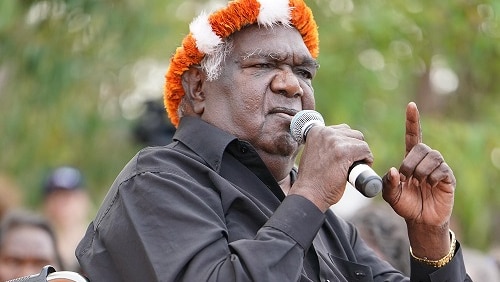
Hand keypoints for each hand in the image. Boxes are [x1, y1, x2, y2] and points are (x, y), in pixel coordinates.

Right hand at [290, 124, 372, 211]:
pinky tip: (359, 169)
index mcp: (317, 131)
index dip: (347, 145)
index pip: (342, 130)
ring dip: (361, 155)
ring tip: (353, 168)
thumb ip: (325, 144)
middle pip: (353, 134)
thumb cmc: (313, 179)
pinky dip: (367, 161)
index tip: (342, 158)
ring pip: (361, 142)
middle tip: (349, 164)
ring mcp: (334, 141)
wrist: (309, 194)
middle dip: (355, 149)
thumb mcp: (315, 153)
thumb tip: (342, 142)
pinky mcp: (344, 152)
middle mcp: (325, 132)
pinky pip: (365, 150)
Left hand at [382, 102, 455, 258]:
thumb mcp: (390, 194)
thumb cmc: (405, 204)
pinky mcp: (447, 177)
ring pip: (432, 155)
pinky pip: (441, 168)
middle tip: (405, 177)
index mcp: (410, 159)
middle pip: (421, 147)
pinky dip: (431, 177)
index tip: (411, 105)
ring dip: (420, 170)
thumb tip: (392, 170)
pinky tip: (429, 185)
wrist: (420, 220)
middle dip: (409, 162)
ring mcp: (438, 167)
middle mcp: (425, 160)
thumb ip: (388, 182)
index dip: (412, 121)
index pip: (413, 136)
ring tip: (417, 182)